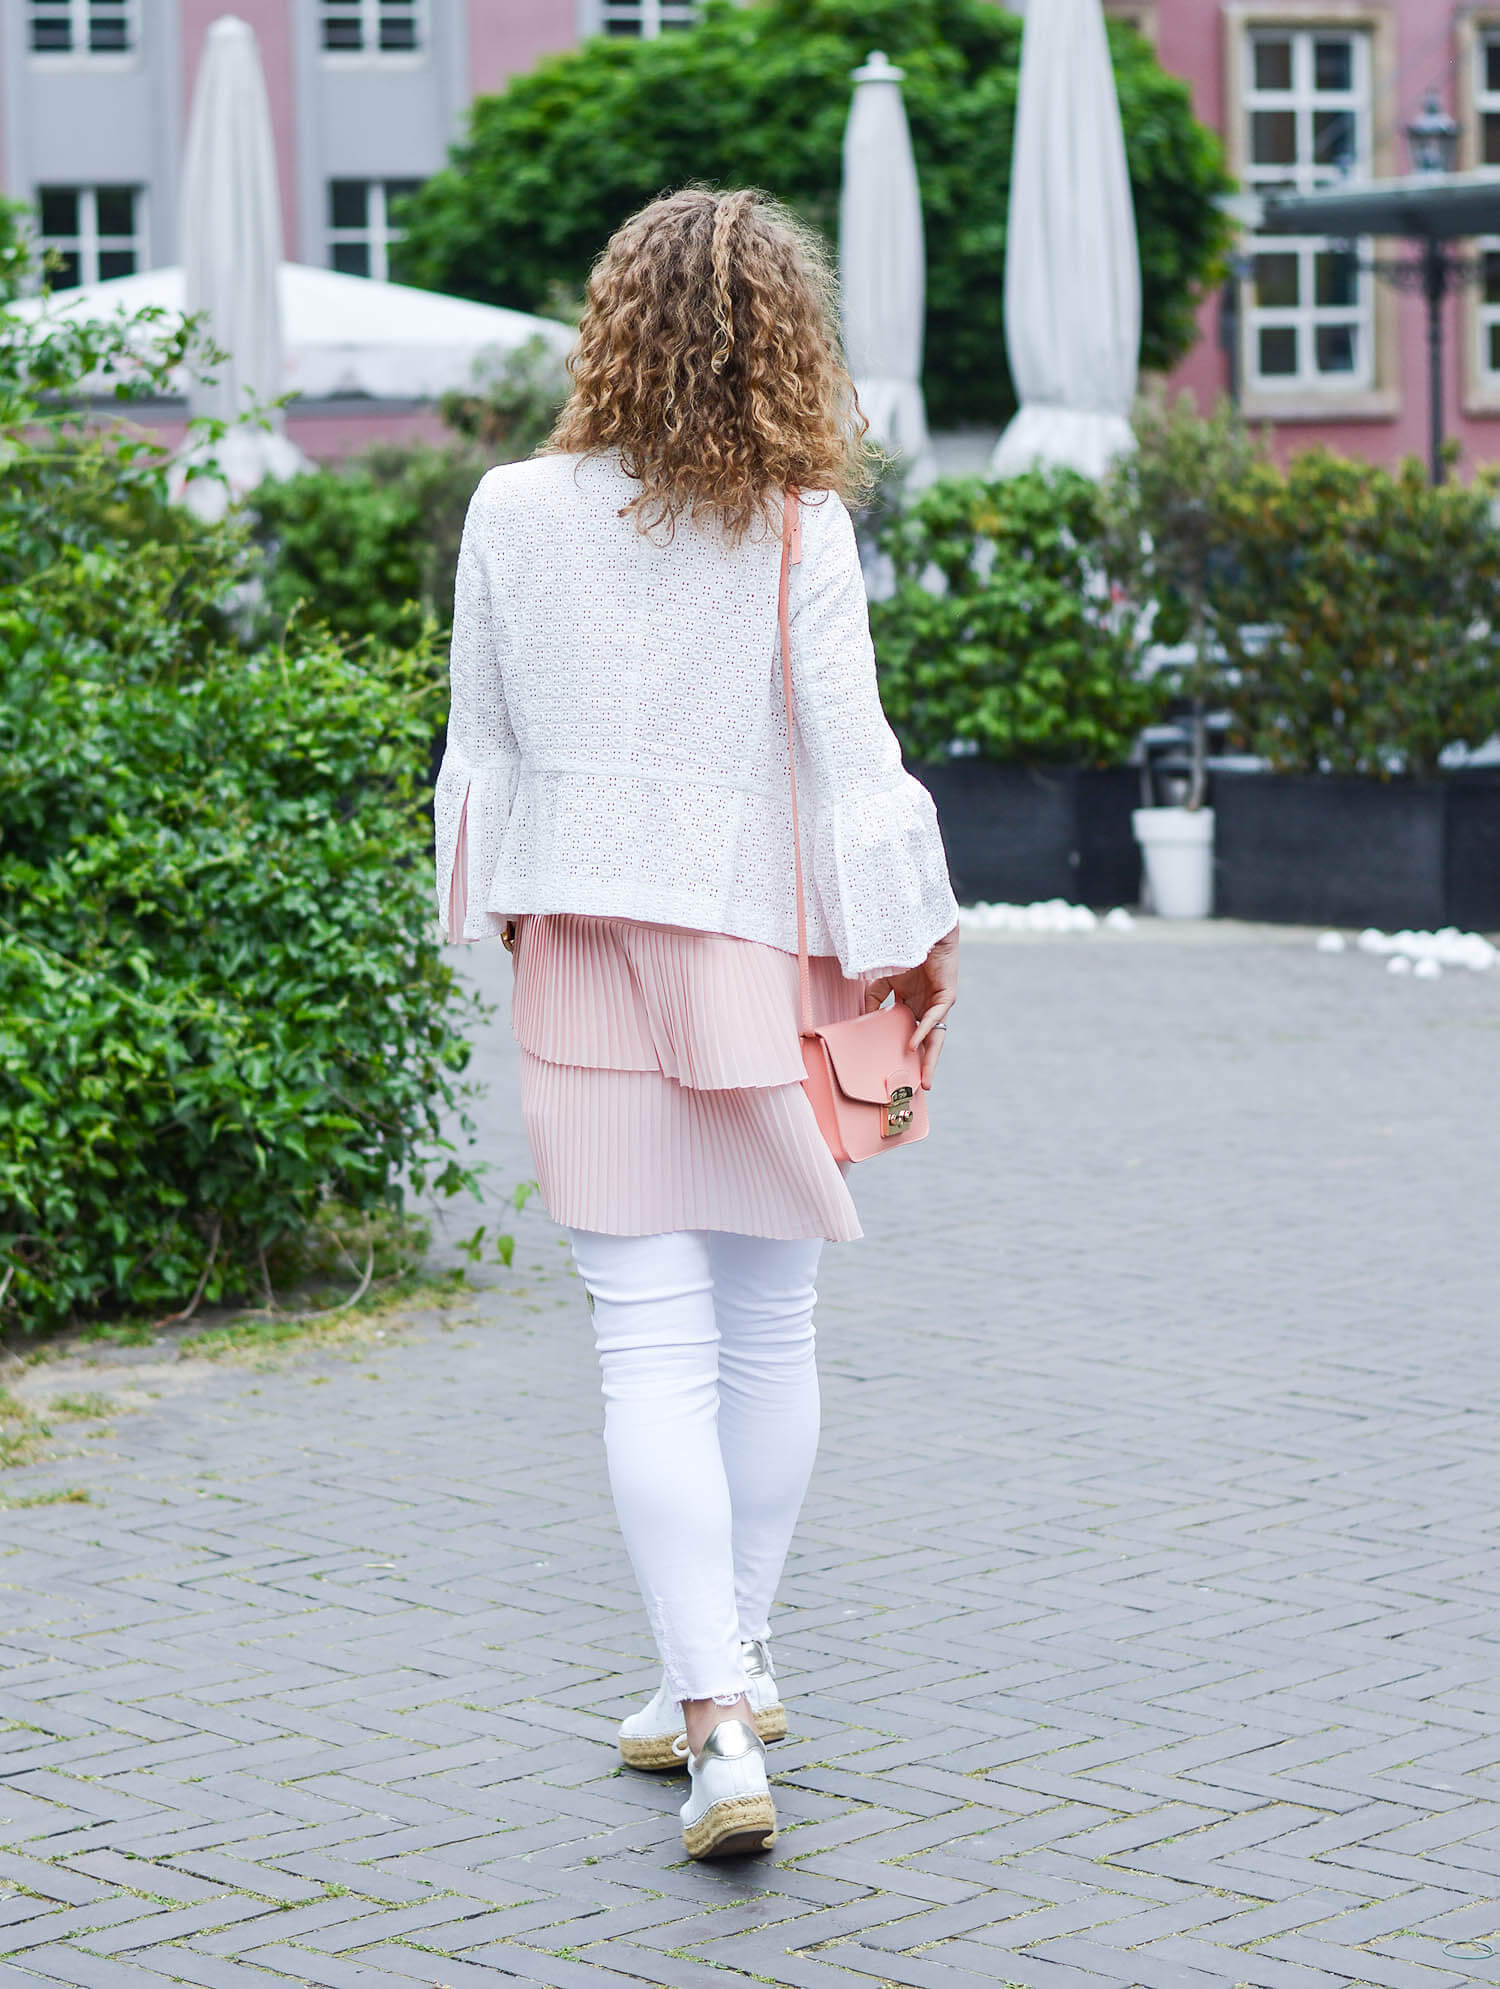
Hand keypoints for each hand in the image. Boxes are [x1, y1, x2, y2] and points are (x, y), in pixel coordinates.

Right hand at [864, 922, 957, 1089]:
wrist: (922, 931)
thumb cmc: (905, 954)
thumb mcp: (883, 982)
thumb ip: (875, 1000)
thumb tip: (866, 1019)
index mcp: (914, 1006)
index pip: (913, 1035)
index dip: (908, 1053)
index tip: (901, 1072)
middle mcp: (928, 1008)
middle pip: (928, 1043)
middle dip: (925, 1065)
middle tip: (920, 1087)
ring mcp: (939, 1004)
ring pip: (936, 1037)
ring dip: (930, 1058)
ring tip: (924, 1078)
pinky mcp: (947, 996)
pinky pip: (935, 1018)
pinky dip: (924, 1031)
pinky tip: (914, 1044)